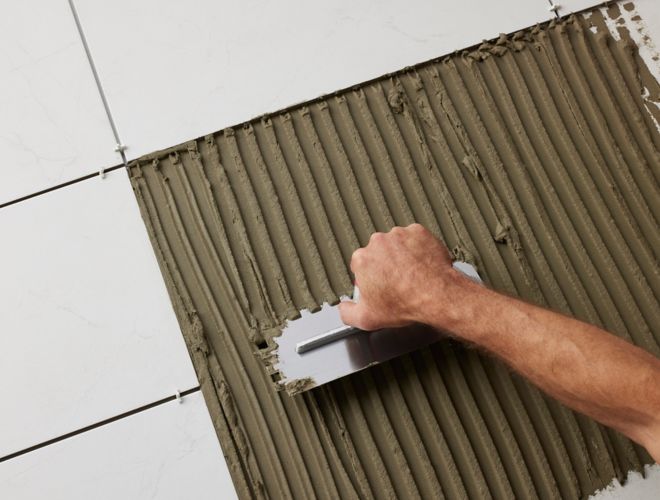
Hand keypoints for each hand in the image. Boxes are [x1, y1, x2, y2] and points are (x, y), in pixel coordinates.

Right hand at [338, 224, 468, 330]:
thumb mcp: (366, 319)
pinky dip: (418, 248)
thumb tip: (343, 308)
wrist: (436, 294)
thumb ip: (347, 313)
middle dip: (385, 265)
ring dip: (401, 256)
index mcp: (362, 259)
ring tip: (411, 274)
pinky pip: (415, 239)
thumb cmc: (404, 303)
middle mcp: (378, 242)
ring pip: (396, 244)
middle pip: (378, 253)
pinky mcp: (419, 232)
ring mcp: (399, 235)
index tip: (379, 286)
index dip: (369, 278)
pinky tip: (421, 264)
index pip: (360, 266)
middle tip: (397, 282)